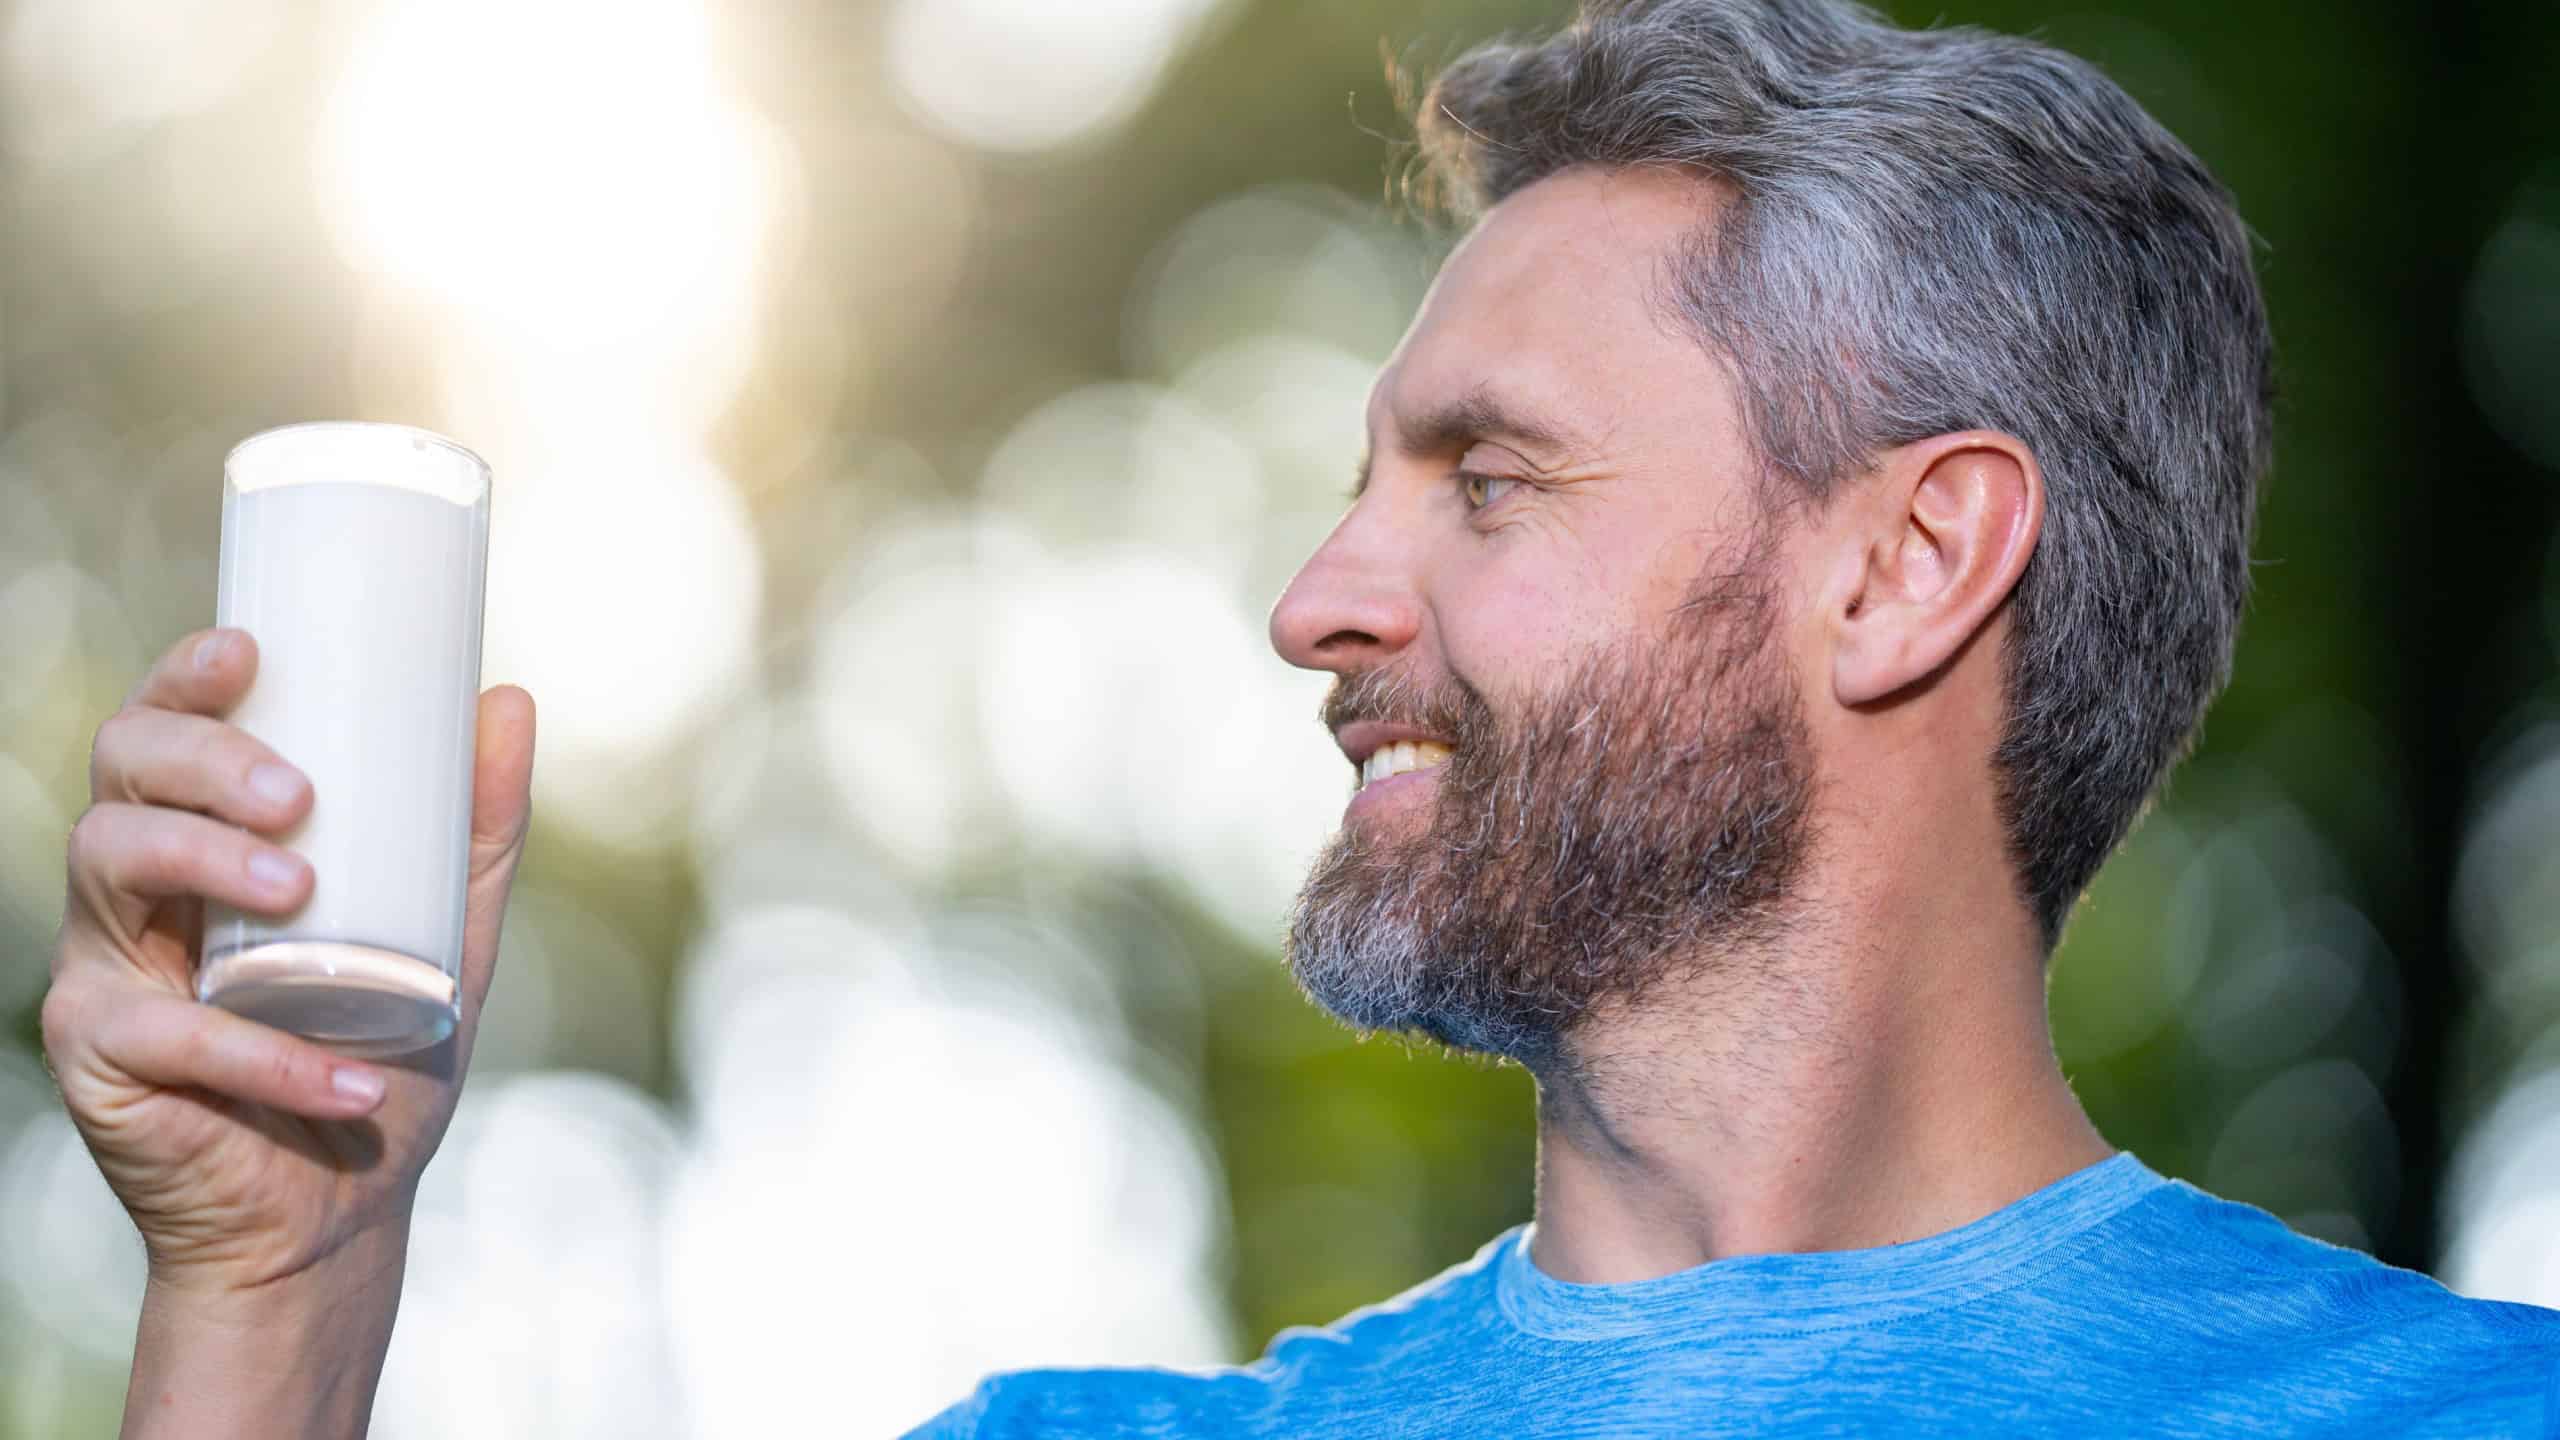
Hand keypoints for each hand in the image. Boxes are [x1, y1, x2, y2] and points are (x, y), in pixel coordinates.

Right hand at [41, 626, 534, 1296]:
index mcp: (200, 843)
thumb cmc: (378, 1055)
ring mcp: (103, 969)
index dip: (183, 678)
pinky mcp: (102, 1059)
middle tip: (300, 795)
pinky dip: (267, 1057)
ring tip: (301, 890)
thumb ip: (477, 830)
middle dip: (205, 762)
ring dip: (207, 861)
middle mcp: (135, 893)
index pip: (163, 733)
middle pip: (122, 776)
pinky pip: (170, 1035)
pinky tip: (346, 1081)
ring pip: (107, 865)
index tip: (246, 649)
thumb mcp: (449, 933)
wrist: (342, 1208)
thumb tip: (508, 697)